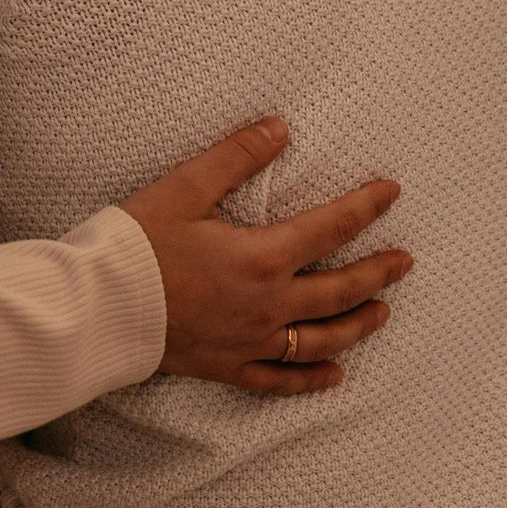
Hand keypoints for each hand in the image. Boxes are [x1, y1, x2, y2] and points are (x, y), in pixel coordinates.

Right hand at [122, 116, 409, 395]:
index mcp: (262, 257)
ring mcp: (251, 340)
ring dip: (358, 325)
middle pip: (339, 290)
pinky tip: (334, 377)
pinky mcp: (229, 366)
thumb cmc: (138, 243)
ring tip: (384, 312)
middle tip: (405, 260)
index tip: (392, 193)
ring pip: (321, 339)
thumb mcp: (184, 188)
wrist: (101, 306)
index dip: (365, 208)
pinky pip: (280, 379)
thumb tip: (281, 127)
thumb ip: (236, 157)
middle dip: (378, 273)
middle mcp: (268, 304)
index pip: (330, 229)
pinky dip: (311, 380)